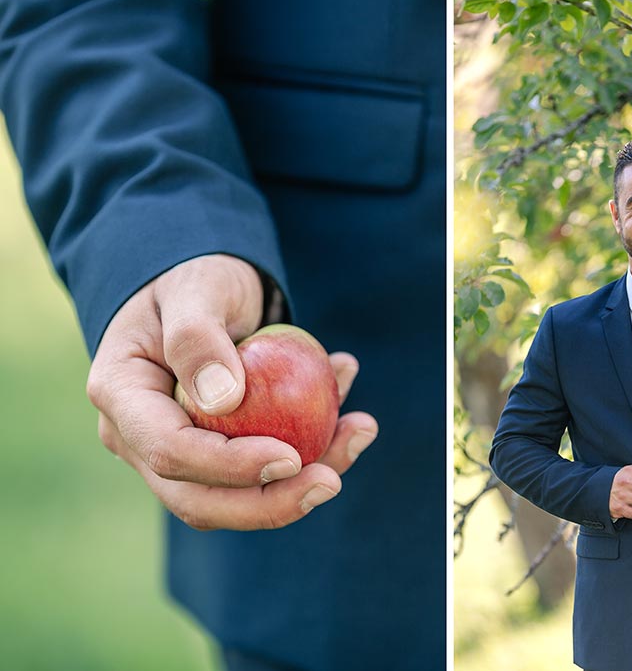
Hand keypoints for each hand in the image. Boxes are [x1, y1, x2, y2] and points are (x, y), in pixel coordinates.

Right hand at [86, 254, 377, 529]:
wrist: (205, 285)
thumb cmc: (195, 277)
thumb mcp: (197, 289)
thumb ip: (197, 338)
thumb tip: (222, 402)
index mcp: (123, 397)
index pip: (170, 452)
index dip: (230, 467)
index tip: (290, 457)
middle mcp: (142, 436)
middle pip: (201, 499)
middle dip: (271, 503)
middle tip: (332, 481)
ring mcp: (181, 449)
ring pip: (240, 494)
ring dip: (306, 479)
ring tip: (360, 430)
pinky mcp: (222, 451)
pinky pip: (268, 466)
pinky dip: (316, 446)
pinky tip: (354, 413)